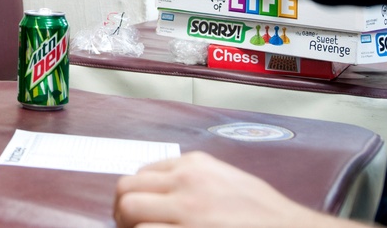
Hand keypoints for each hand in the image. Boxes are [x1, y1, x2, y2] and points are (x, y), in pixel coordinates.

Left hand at [113, 152, 348, 227]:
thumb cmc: (265, 216)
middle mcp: (186, 181)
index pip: (142, 174)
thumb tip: (159, 196)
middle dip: (121, 212)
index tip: (136, 214)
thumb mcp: (227, 183)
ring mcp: (187, 209)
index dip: (135, 197)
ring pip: (129, 211)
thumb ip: (193, 183)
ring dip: (127, 227)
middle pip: (127, 189)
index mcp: (194, 165)